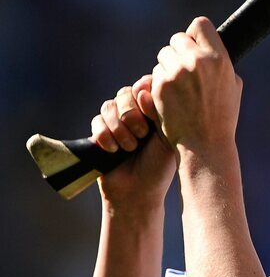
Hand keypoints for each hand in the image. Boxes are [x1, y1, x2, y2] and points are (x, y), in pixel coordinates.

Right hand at [93, 75, 176, 209]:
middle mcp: (136, 113)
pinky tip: (113, 151)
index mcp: (155, 111)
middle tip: (141, 135)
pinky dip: (105, 136)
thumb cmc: (159, 167)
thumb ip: (158, 112)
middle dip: (131, 114)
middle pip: (125, 92)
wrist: (137, 192)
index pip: (146, 84)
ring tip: (130, 148)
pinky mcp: (100, 132)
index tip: (150, 114)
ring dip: (119, 128)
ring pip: (109, 106)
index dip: (144, 94)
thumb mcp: (166, 138)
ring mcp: (117, 122)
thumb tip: (142, 88)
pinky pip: (96, 121)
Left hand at [151, 16, 242, 167]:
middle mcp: (197, 61)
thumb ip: (221, 64)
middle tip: (184, 71)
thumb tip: (210, 47)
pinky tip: (170, 99)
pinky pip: (154, 74)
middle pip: (178, 39)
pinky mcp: (160, 86)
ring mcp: (176, 73)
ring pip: (163, 56)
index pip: (200, 25)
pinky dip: (160, 84)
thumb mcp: (233, 88)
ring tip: (180, 89)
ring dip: (167, 68)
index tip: (195, 45)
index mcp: (219, 59)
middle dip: (179, 52)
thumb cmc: (222, 118)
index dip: (195, 34)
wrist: (205, 145)